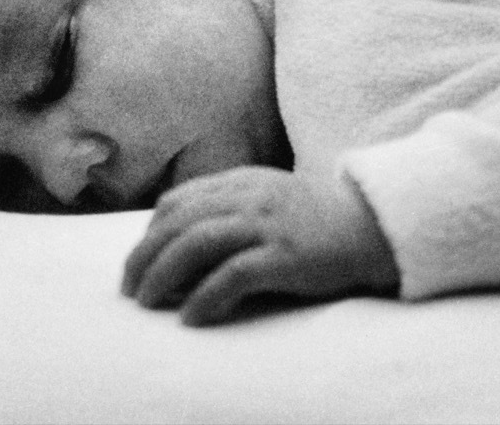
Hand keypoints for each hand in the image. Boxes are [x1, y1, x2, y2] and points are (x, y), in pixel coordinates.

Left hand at [121, 166, 398, 325]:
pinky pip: (232, 275)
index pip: (178, 201)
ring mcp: (267, 225)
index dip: (149, 232)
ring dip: (162, 274)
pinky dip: (204, 297)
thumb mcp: (268, 197)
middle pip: (178, 222)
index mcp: (241, 182)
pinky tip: (191, 316)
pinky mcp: (285, 256)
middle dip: (144, 256)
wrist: (370, 228)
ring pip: (196, 243)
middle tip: (129, 289)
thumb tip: (181, 238)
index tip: (140, 260)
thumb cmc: (315, 221)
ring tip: (147, 302)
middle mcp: (249, 198)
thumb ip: (230, 206)